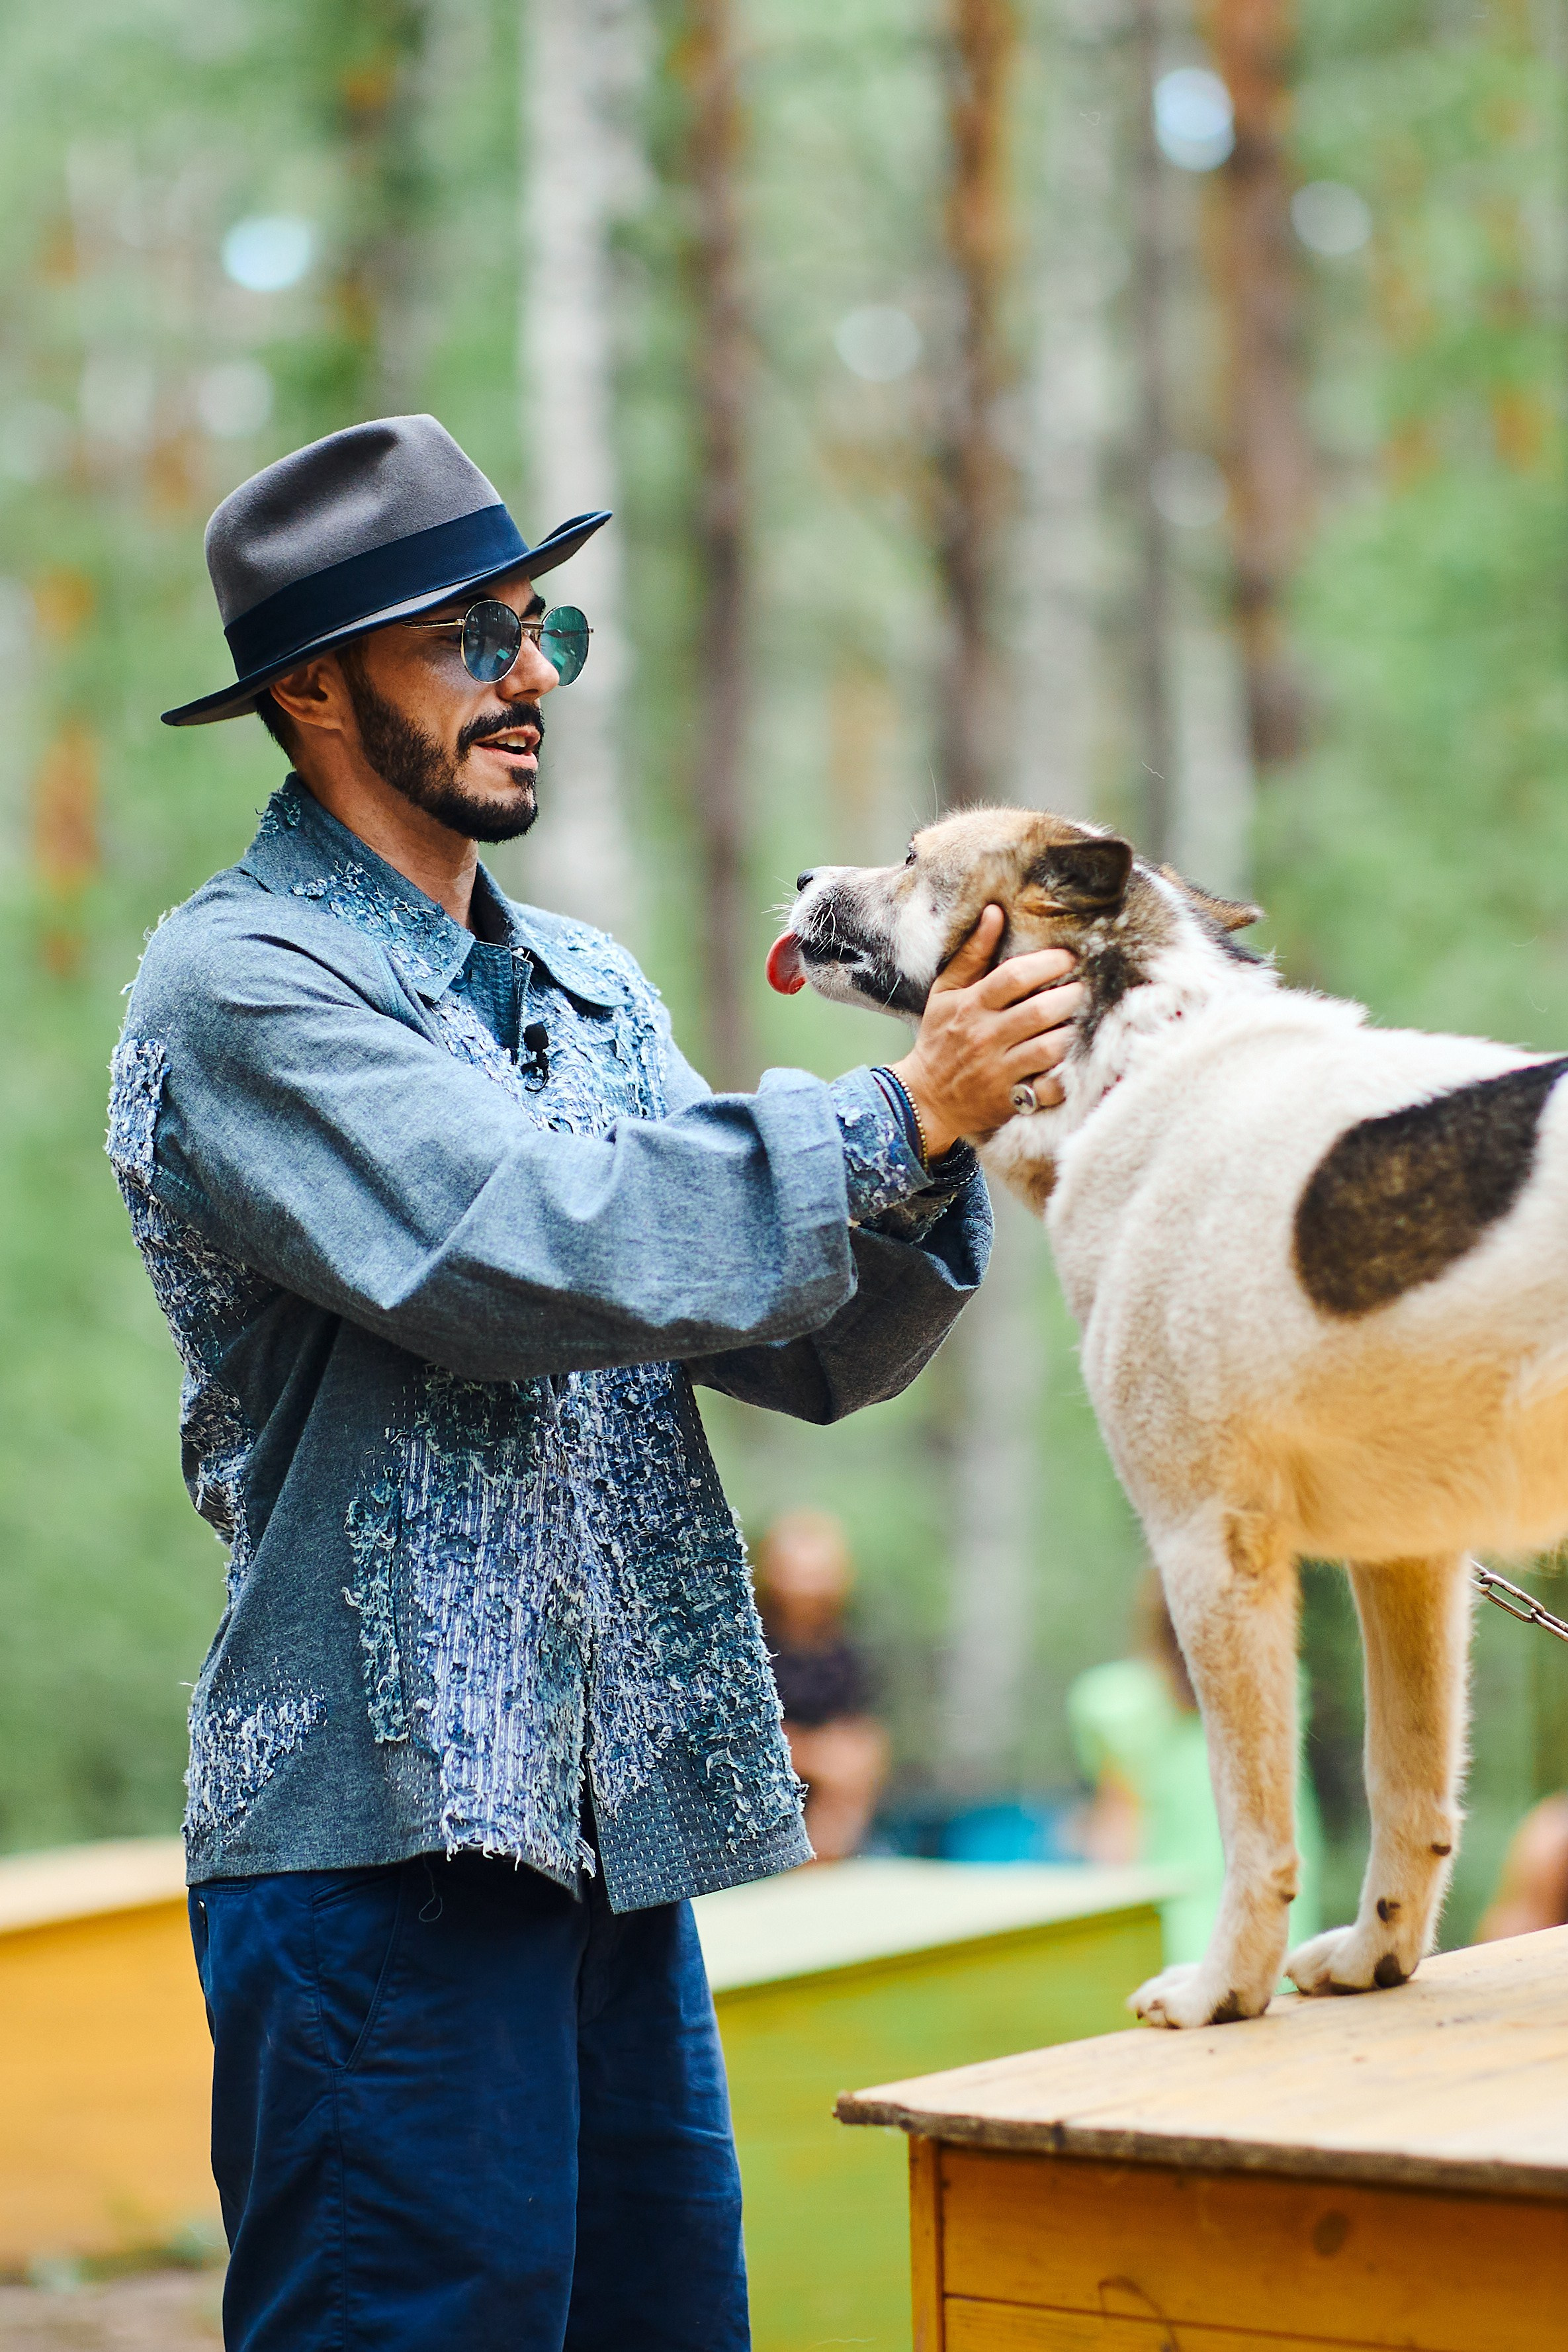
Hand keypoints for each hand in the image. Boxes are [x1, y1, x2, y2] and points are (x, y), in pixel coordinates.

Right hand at [889, 905, 1082, 1156]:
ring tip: (1087, 1020)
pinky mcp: (1010, 1099)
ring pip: (1049, 1048)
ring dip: (1075, 1032)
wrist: (926, 1098)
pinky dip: (1067, 1075)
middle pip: (1039, 1011)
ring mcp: (998, 1070)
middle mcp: (985, 1036)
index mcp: (971, 1006)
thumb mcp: (946, 993)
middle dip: (1072, 996)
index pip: (1014, 976)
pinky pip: (1048, 1088)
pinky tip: (1076, 1061)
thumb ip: (971, 954)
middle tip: (1087, 990)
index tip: (1068, 958)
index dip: (1048, 963)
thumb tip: (995, 912)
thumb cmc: (940, 1038)